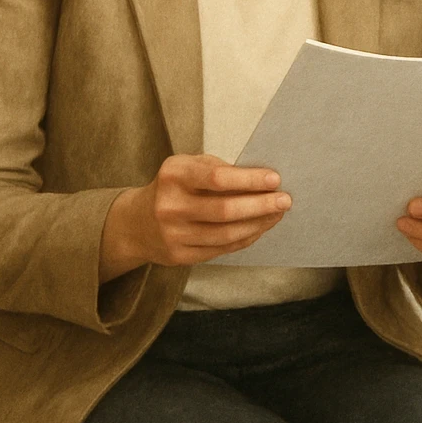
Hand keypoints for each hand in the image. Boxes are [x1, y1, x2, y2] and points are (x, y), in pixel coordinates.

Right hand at [100, 154, 289, 280]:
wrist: (136, 223)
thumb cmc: (174, 186)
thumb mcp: (189, 166)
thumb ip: (219, 169)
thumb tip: (262, 180)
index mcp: (174, 175)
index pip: (217, 178)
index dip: (249, 179)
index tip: (275, 179)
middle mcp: (170, 206)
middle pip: (224, 210)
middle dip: (260, 205)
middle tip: (285, 200)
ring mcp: (173, 235)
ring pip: (226, 234)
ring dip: (258, 224)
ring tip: (277, 214)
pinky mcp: (179, 256)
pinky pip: (221, 248)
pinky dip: (246, 238)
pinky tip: (260, 227)